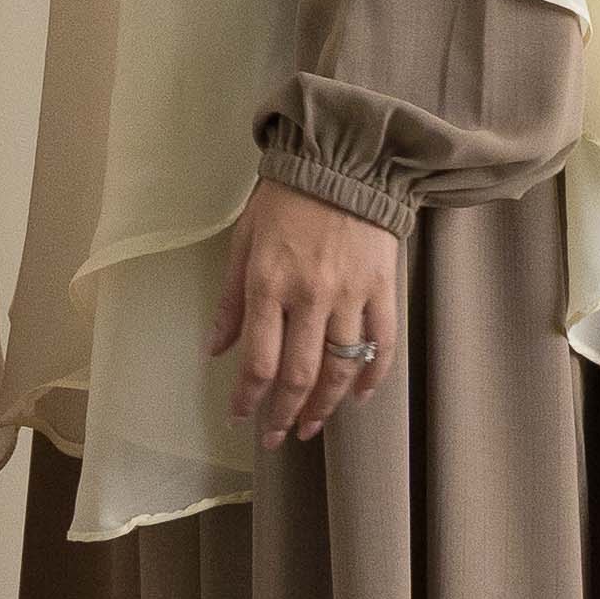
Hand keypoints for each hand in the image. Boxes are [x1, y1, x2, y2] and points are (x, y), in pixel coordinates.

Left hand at [211, 180, 401, 443]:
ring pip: (341, 367)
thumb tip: (215, 350)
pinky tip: (359, 397)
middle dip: (284, 413)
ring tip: (311, 425)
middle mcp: (310, 295)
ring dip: (325, 405)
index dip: (248, 398)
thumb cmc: (285, 198)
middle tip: (277, 437)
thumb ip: (232, 301)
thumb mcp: (244, 241)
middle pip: (299, 374)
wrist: (344, 162)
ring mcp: (351, 294)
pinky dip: (372, 376)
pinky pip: (382, 344)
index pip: (258, 360)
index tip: (241, 418)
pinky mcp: (383, 288)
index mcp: (269, 283)